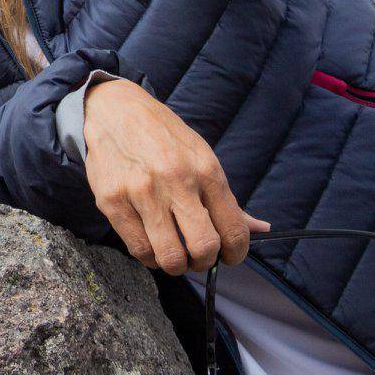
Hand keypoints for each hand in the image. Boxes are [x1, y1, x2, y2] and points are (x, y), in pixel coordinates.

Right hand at [81, 78, 270, 273]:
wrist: (115, 110)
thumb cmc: (164, 138)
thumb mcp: (202, 157)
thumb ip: (227, 199)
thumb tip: (261, 229)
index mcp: (205, 170)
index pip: (233, 230)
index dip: (236, 254)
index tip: (229, 256)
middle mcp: (176, 180)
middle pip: (203, 248)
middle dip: (205, 263)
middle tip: (199, 257)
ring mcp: (142, 192)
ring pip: (169, 257)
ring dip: (176, 264)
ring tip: (173, 252)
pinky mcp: (113, 201)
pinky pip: (138, 249)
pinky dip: (150, 256)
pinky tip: (152, 244)